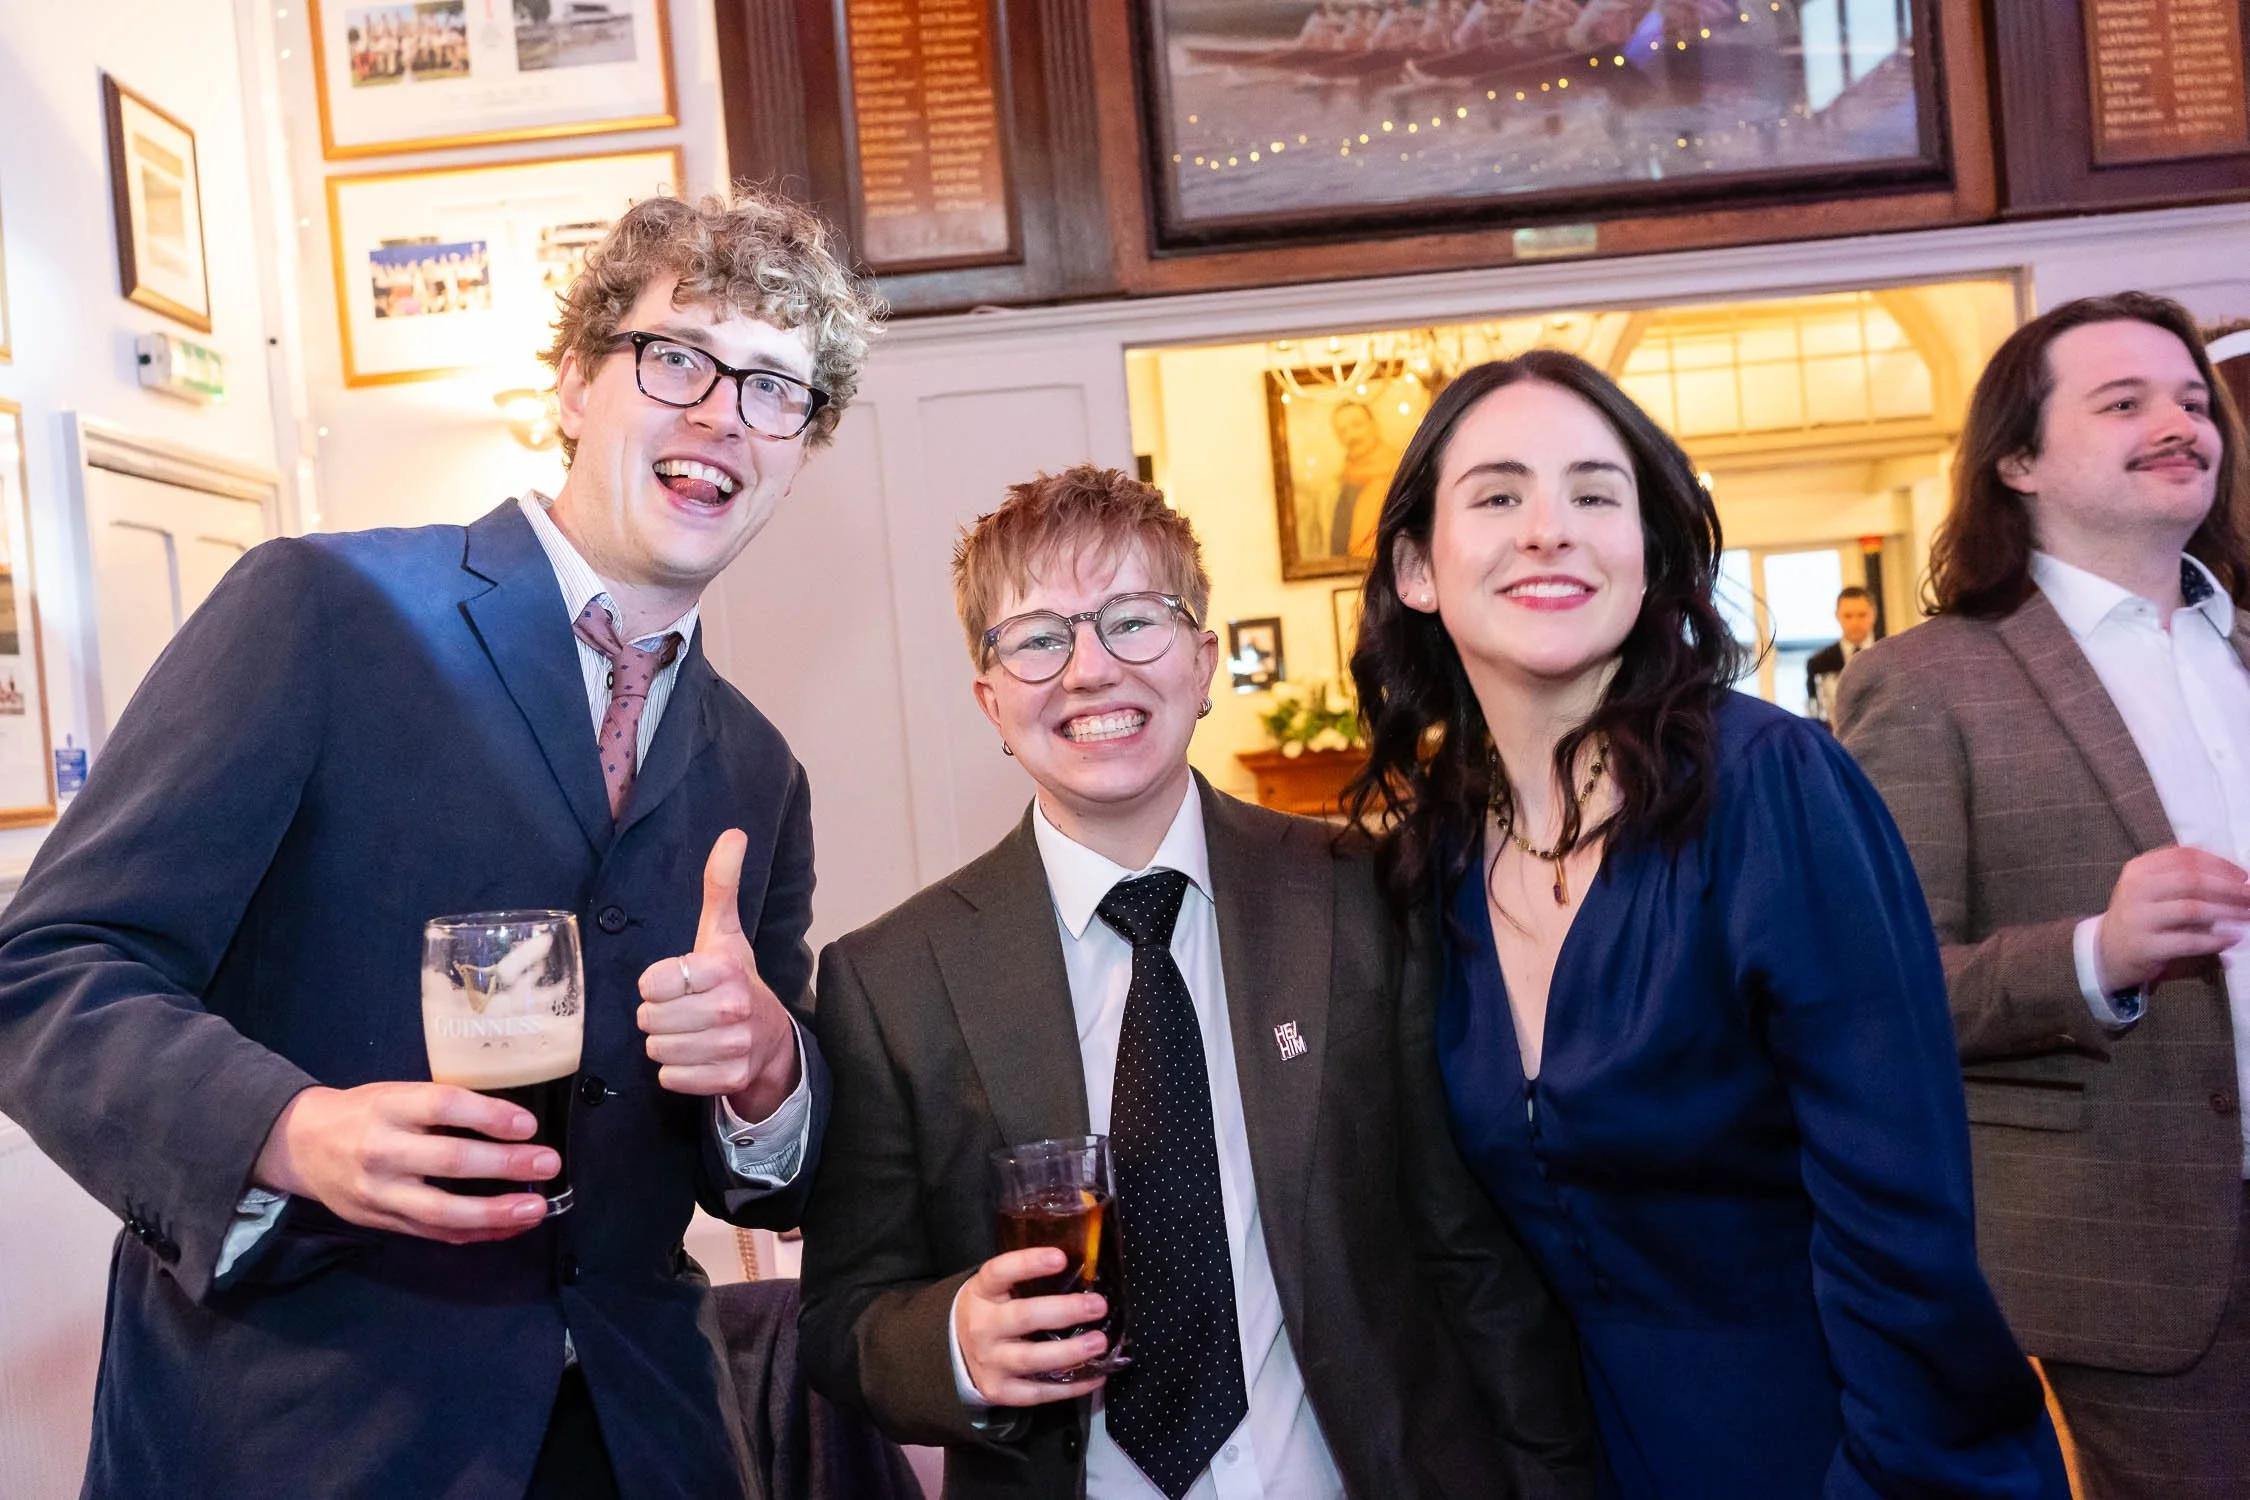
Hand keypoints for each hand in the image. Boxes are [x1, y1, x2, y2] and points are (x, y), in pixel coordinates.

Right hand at [251, 1082, 553, 1241]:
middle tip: (548, 1163)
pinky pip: (436, 1233)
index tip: (528, 1124)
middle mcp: (383, 1150)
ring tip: (535, 1209)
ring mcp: (381, 1193)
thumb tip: (513, 1123)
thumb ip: (442, 1108)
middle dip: (505, 1164)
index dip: (489, 1115)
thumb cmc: (365, 1113)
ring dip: (496, 1212)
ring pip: (443, 1211)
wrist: (302, 1145)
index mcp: (389, 1107)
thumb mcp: (397, 1094)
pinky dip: (478, 1232)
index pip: (444, 1106)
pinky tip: (511, 1226)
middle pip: (450, 1160)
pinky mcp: (383, 1222)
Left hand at [637, 829, 802, 1120]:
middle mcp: (733, 1008)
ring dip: (664, 1044)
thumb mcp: (725, 932)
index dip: (654, 983)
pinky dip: (675, 1072)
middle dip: (657, 1016)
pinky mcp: (729, 1078)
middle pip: (650, 1019)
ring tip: (687, 1032)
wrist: (770, 1038)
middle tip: (680, 1010)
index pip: (654, 982)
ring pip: (657, 1051)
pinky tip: (695, 1057)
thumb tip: (734, 833)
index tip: (671, 982)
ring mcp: (733, 1046)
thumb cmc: (734, 980)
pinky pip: (671, 1079)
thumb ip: (721, 884)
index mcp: (726, 969)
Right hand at [956, 1248, 1110, 1406]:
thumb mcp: (996, 1289)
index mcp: (981, 1293)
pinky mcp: (1000, 1391)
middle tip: (1097, 1305)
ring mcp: (990, 1362)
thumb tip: (1083, 1270)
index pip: (1000, 1272)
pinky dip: (1070, 1387)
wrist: (957, 1352)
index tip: (1060, 1258)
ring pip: (1032, 1359)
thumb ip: (1027, 1280)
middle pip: (1023, 1317)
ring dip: (1070, 1352)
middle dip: (1064, 1311)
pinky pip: (1038, 1392)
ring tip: (1099, 1343)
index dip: (1029, 1263)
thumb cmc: (990, 1312)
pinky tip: (1095, 1375)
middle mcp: (982, 1327)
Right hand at [2094, 846, 2249, 994]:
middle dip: (2229, 888)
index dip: (2221, 864)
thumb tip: (2236, 878)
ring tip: (2248, 916)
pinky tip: (2231, 939)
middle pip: (2192, 880)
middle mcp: (2136, 888)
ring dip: (2227, 912)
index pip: (2186, 856)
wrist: (2107, 950)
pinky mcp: (2144, 945)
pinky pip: (2187, 941)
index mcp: (2140, 868)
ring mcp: (2138, 917)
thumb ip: (2184, 877)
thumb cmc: (2142, 915)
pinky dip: (2214, 940)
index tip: (2244, 875)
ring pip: (2192, 908)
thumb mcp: (2152, 887)